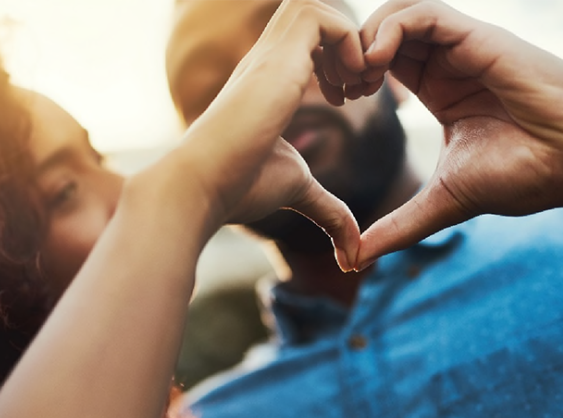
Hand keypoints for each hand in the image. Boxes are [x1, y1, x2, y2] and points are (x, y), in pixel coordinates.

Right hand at [178, 0, 365, 269]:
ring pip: (319, 6)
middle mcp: (267, 58)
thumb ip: (328, 207)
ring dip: (351, 41)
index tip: (348, 99)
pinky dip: (351, 45)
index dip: (339, 57)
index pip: (308, 38)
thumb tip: (352, 248)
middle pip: (313, 12)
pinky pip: (326, 18)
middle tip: (359, 86)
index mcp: (268, 80)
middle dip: (349, 41)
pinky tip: (347, 90)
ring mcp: (270, 53)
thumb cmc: (239, 187)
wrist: (202, 185)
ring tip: (356, 87)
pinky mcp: (278, 57)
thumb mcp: (297, 189)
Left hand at [352, 0, 562, 268]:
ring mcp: (462, 47)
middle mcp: (448, 62)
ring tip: (357, 79)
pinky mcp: (478, 38)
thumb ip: (397, 227)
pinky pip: (423, 12)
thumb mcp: (442, 202)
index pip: (380, 60)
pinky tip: (377, 64)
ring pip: (398, 12)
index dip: (349, 72)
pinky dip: (390, 29)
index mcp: (437, 89)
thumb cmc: (524, 177)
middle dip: (347, 51)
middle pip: (382, 30)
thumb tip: (352, 259)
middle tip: (338, 88)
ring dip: (364, 37)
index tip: (337, 102)